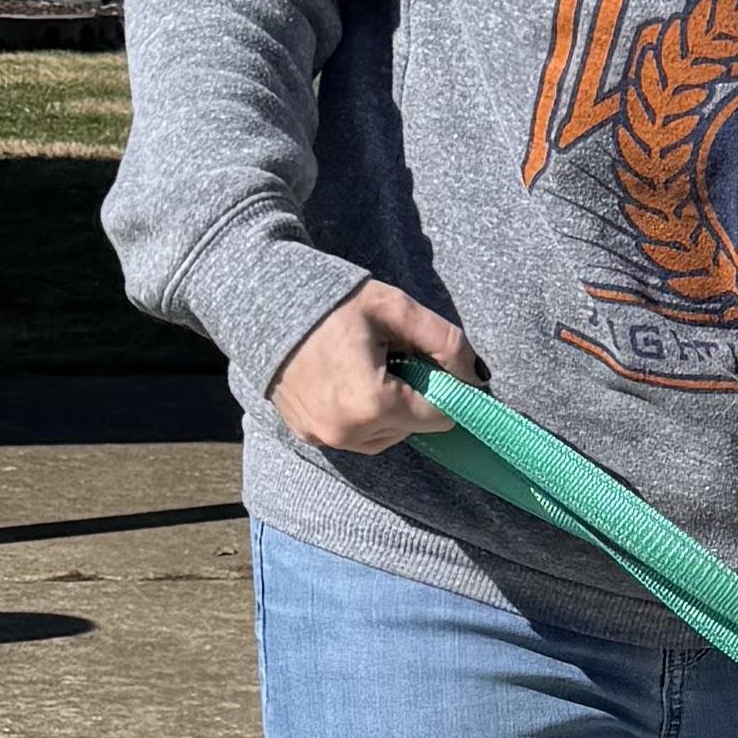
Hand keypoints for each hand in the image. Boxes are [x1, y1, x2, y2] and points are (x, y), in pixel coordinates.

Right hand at [270, 280, 475, 453]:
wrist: (260, 300)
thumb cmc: (331, 300)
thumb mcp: (396, 309)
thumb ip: (446, 342)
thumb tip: (477, 376)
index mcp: (372, 404)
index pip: (440, 416)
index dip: (445, 387)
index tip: (429, 360)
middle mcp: (346, 432)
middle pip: (414, 428)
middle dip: (414, 396)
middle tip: (392, 356)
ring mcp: (323, 437)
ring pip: (386, 437)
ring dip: (391, 410)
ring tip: (370, 366)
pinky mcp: (307, 435)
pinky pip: (355, 435)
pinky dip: (363, 414)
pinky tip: (349, 378)